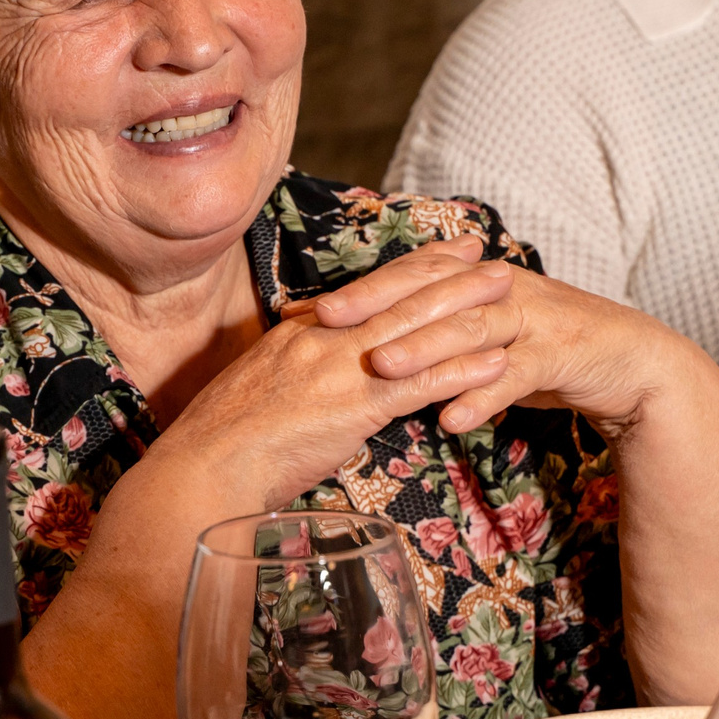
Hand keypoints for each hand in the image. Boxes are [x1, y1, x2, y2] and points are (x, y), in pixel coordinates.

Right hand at [151, 237, 511, 509]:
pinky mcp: (354, 408)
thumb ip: (297, 370)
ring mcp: (340, 369)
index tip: (448, 251)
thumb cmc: (228, 442)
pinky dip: (462, 371)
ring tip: (512, 297)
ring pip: (417, 330)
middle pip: (398, 295)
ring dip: (469, 311)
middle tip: (491, 257)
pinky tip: (497, 365)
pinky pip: (420, 383)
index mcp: (302, 332)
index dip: (413, 266)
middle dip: (450, 274)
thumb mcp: (263, 389)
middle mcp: (323, 339)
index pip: (367, 289)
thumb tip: (317, 367)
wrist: (206, 468)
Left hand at [308, 254, 684, 438]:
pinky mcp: (562, 352)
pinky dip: (483, 396)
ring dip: (425, 348)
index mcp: (476, 278)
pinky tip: (452, 420)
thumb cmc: (545, 350)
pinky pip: (516, 373)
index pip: (410, 275)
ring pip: (470, 327)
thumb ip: (439, 338)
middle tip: (330, 326)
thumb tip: (371, 352)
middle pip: (432, 292)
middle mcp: (501, 287)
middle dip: (378, 308)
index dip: (361, 289)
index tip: (312, 308)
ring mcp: (533, 317)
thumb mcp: (488, 338)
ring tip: (383, 370)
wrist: (628, 362)